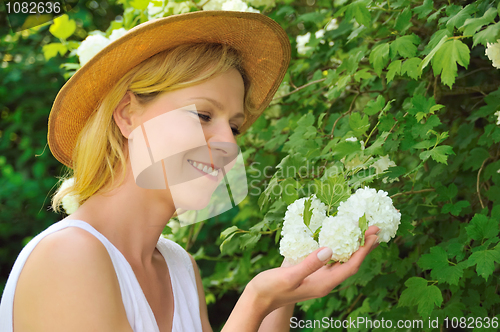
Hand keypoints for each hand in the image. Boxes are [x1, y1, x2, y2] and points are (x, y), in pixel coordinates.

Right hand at [246, 226, 379, 314]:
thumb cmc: (270, 289)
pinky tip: (336, 236)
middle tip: (375, 228)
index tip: (373, 235)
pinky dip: (336, 246)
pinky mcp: (309, 271)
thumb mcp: (289, 276)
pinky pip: (328, 258)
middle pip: (350, 262)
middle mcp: (324, 281)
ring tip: (362, 230)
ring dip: (352, 245)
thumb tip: (329, 250)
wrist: (257, 299)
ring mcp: (317, 276)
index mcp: (323, 284)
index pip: (350, 266)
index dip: (363, 251)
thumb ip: (310, 264)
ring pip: (341, 259)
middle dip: (363, 246)